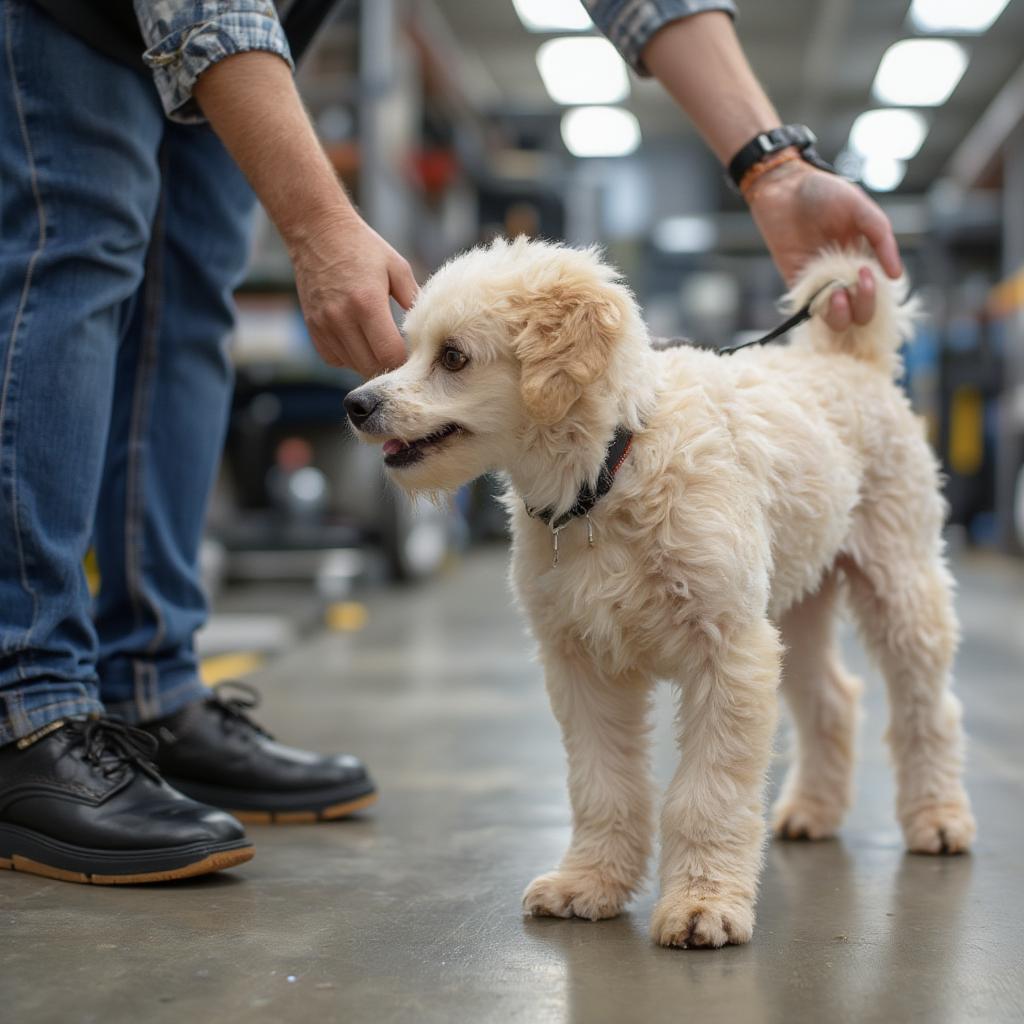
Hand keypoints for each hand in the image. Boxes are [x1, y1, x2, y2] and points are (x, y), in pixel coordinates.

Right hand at [287, 209, 417, 376]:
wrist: (318, 232)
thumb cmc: (363, 248)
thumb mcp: (397, 268)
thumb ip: (414, 301)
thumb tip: (429, 331)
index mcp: (367, 303)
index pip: (390, 354)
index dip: (405, 362)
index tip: (415, 355)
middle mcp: (341, 319)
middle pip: (372, 367)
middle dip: (390, 366)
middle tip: (403, 356)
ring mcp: (324, 326)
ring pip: (353, 366)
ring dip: (371, 363)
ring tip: (381, 346)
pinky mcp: (312, 329)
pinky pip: (335, 360)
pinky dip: (350, 358)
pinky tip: (360, 341)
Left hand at [747, 161, 901, 329]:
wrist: (782, 187)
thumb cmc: (822, 192)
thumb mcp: (859, 207)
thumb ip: (880, 237)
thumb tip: (896, 276)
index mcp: (865, 257)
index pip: (880, 290)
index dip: (879, 292)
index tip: (870, 273)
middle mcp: (844, 275)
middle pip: (861, 311)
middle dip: (865, 305)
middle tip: (860, 281)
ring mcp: (821, 283)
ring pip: (838, 318)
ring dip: (843, 314)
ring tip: (839, 295)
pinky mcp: (797, 285)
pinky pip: (811, 310)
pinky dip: (820, 310)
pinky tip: (824, 296)